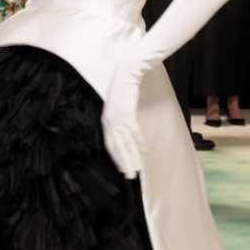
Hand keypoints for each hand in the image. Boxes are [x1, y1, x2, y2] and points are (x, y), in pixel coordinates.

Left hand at [101, 53, 150, 179]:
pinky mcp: (128, 112)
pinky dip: (139, 142)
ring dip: (132, 157)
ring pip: (126, 142)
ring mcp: (119, 118)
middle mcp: (110, 122)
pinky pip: (134, 131)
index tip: (122, 169)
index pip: (110, 145)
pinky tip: (144, 152)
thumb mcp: (116, 107)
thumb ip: (118, 120)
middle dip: (124, 162)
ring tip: (138, 170)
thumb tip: (124, 132)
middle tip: (130, 176)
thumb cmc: (120, 90)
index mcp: (105, 121)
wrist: (124, 73)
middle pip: (117, 147)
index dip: (116, 158)